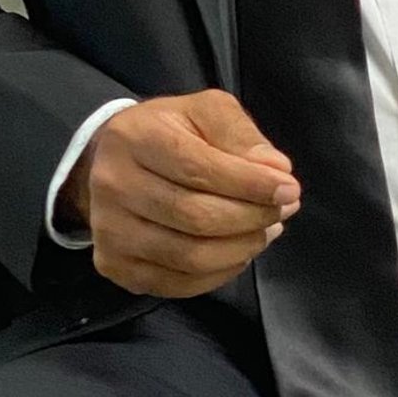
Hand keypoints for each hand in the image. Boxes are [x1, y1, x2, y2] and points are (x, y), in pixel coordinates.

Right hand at [68, 88, 301, 297]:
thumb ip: (240, 135)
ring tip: (266, 230)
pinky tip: (238, 252)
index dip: (250, 184)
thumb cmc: (169, 133)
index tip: (289, 188)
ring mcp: (109, 231)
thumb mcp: (205, 112)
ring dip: (241, 248)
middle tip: (283, 210)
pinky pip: (178, 284)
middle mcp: (113, 186)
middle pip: (195, 217)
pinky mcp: (115, 266)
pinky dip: (220, 273)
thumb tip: (275, 171)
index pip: (198, 168)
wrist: (111, 162)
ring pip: (189, 256)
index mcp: (135, 138)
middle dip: (251, 217)